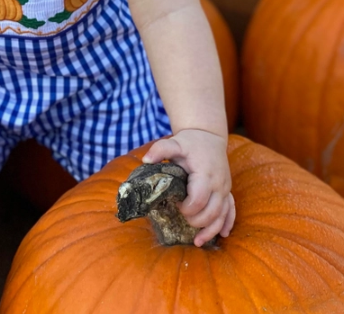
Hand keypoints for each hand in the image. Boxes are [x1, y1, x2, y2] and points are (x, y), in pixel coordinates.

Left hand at [141, 128, 234, 246]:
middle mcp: (218, 183)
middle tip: (183, 219)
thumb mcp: (174, 142)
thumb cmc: (190, 142)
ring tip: (198, 242)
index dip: (187, 208)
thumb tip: (145, 160)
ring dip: (211, 230)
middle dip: (197, 221)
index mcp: (205, 174)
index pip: (198, 199)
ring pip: (222, 215)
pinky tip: (221, 235)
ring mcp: (225, 188)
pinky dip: (227, 223)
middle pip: (211, 212)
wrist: (208, 135)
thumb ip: (160, 150)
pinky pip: (231, 210)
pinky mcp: (227, 190)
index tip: (177, 206)